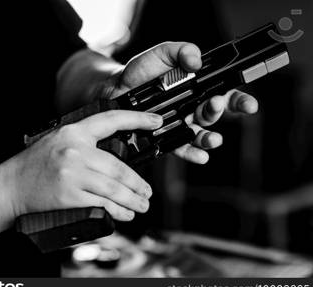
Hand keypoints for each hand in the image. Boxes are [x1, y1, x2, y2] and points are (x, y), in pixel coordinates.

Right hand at [0, 110, 163, 220]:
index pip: (111, 120)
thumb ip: (85, 141)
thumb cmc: (35, 163)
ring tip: (142, 205)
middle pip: (119, 167)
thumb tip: (118, 154)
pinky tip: (126, 213)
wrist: (11, 185)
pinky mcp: (70, 196)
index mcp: (73, 132)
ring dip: (133, 199)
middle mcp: (75, 150)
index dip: (137, 119)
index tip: (156, 121)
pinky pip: (102, 204)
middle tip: (147, 192)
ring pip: (115, 188)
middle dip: (138, 183)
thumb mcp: (59, 140)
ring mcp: (72, 174)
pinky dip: (118, 211)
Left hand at [105, 42, 258, 163]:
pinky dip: (192, 153)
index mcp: (198, 88)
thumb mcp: (162, 54)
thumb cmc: (141, 72)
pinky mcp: (166, 137)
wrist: (117, 88)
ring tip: (212, 138)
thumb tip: (196, 59)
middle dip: (219, 111)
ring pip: (202, 135)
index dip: (240, 101)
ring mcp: (180, 124)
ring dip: (210, 139)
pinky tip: (200, 156)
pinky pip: (182, 148)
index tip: (249, 105)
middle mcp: (192, 107)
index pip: (226, 94)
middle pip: (215, 114)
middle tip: (214, 104)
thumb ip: (181, 50)